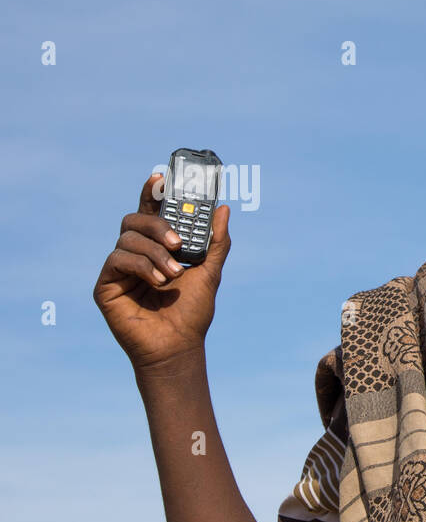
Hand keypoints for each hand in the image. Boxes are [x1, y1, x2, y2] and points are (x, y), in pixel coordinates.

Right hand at [92, 173, 231, 371]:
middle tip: (178, 242)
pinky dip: (142, 267)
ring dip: (155, 254)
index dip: (151, 192)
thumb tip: (223, 209)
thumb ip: (216, 242)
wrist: (178, 346)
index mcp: (157, 247)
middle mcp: (135, 253)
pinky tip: (157, 282)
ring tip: (173, 276)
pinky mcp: (106, 284)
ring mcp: (119, 268)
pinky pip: (118, 259)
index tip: (160, 175)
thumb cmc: (192, 313)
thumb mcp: (210, 273)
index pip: (151, 212)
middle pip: (135, 220)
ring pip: (128, 238)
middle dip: (158, 225)